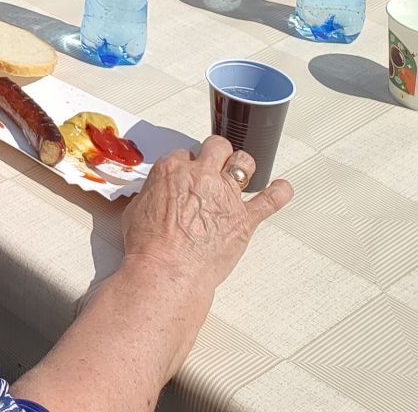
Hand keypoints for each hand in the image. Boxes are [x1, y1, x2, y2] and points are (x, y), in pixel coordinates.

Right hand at [123, 134, 290, 292]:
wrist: (168, 270)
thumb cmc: (149, 246)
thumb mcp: (135, 211)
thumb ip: (148, 197)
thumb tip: (151, 199)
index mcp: (172, 171)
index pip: (183, 153)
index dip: (185, 163)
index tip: (186, 172)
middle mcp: (202, 177)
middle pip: (216, 147)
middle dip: (215, 152)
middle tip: (214, 161)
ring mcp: (226, 196)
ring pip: (244, 163)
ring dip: (242, 165)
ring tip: (242, 170)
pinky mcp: (244, 219)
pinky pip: (269, 200)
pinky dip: (279, 193)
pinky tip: (282, 189)